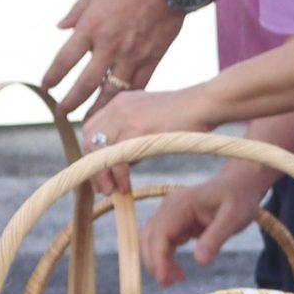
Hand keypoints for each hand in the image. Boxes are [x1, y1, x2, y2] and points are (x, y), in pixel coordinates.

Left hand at [44, 0, 183, 113]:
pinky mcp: (152, 60)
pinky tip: (119, 108)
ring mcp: (132, 56)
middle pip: (86, 83)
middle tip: (62, 112)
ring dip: (98, 109)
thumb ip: (77, 10)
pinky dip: (126, 99)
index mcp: (92, 25)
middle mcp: (110, 45)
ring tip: (89, 121)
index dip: (53, 76)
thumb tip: (60, 28)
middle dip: (71, 101)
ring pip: (112, 92)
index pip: (65, 59)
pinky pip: (137, 87)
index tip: (46, 86)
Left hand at [82, 85, 213, 194]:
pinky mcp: (137, 128)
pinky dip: (118, 175)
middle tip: (102, 187)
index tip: (98, 173)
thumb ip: (131, 135)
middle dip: (92, 165)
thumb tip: (119, 162)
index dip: (91, 153)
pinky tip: (126, 186)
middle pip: (89, 138)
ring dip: (103, 174)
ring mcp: (126, 116)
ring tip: (112, 191)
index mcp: (120, 102)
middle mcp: (118, 106)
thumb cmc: (184, 116)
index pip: (91, 128)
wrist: (203, 104)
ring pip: (99, 149)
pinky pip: (118, 156)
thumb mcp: (149, 119)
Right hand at [134, 170, 273, 289]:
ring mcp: (171, 214)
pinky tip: (178, 272)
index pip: (160, 233)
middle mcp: (170, 207)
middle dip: (154, 262)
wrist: (241, 183)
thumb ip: (215, 238)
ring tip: (175, 280)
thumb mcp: (233, 218)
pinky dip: (164, 259)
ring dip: (158, 262)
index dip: (158, 257)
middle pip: (149, 237)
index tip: (165, 279)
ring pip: (152, 241)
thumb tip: (200, 262)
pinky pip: (162, 243)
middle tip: (170, 284)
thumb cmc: (239, 197)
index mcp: (181, 204)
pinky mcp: (175, 223)